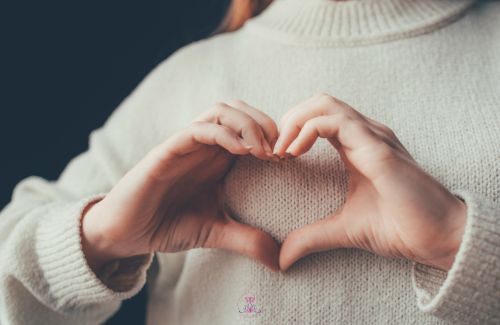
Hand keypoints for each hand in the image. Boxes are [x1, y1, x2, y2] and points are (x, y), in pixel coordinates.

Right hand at [82, 100, 280, 272]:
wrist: (128, 233)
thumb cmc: (168, 225)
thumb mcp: (215, 232)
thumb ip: (246, 240)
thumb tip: (280, 261)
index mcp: (218, 158)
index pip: (251, 127)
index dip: (274, 135)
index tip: (288, 159)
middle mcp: (204, 147)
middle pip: (239, 110)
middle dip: (265, 123)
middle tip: (278, 152)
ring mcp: (186, 146)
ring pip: (220, 111)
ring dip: (247, 124)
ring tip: (263, 150)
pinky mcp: (167, 151)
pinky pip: (197, 130)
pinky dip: (223, 134)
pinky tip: (241, 151)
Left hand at [275, 94, 466, 271]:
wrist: (436, 238)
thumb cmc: (398, 227)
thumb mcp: (342, 229)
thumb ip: (311, 236)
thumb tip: (282, 257)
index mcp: (356, 145)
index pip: (317, 118)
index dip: (291, 131)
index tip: (275, 158)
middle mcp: (364, 134)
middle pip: (318, 102)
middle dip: (289, 120)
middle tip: (273, 150)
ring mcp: (372, 136)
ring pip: (324, 104)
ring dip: (294, 122)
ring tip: (280, 151)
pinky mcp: (378, 147)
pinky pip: (336, 121)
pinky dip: (308, 130)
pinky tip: (294, 153)